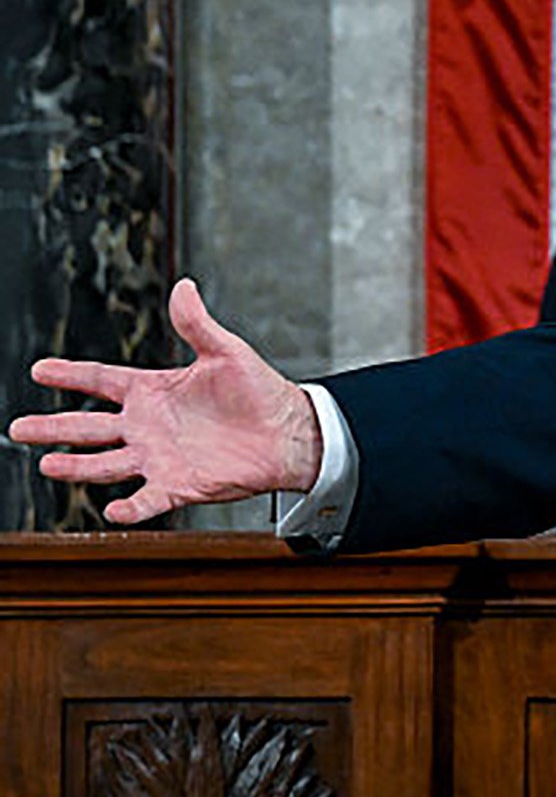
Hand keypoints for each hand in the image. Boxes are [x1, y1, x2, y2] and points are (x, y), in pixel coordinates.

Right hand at [9, 280, 320, 523]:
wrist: (288, 431)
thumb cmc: (258, 391)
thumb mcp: (226, 351)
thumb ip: (198, 324)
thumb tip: (184, 287)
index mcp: (153, 391)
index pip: (101, 380)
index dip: (70, 374)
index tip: (39, 369)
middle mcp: (147, 426)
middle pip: (88, 426)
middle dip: (52, 426)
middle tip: (18, 428)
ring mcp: (158, 457)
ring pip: (106, 463)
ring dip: (77, 465)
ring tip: (48, 463)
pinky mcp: (179, 485)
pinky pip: (148, 499)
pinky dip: (131, 506)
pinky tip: (112, 509)